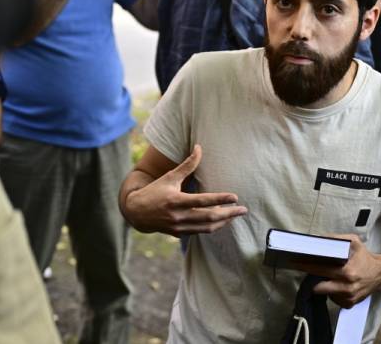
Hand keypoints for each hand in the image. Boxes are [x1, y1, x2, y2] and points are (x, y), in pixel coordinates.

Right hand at [123, 145, 246, 234]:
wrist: (136, 213)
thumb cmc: (155, 191)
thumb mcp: (170, 176)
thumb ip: (187, 164)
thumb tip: (199, 147)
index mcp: (175, 200)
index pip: (203, 201)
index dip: (220, 199)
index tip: (235, 197)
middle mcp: (178, 216)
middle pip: (209, 217)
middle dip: (229, 214)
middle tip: (243, 210)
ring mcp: (179, 226)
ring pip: (207, 227)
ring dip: (224, 221)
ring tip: (236, 215)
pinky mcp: (179, 233)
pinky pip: (201, 231)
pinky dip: (214, 226)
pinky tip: (223, 220)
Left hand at [294, 234, 380, 308]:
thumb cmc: (365, 257)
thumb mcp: (354, 242)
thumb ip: (336, 239)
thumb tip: (319, 239)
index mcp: (348, 272)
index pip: (320, 270)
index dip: (306, 266)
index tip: (295, 262)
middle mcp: (347, 287)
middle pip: (318, 287)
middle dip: (312, 278)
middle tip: (309, 271)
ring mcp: (348, 298)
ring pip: (325, 293)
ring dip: (323, 285)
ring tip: (328, 276)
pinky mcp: (349, 304)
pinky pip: (333, 299)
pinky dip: (332, 292)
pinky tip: (336, 284)